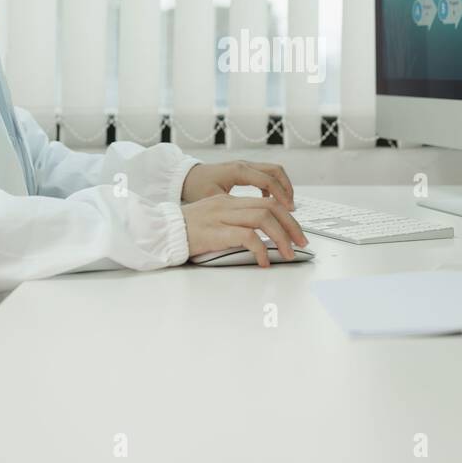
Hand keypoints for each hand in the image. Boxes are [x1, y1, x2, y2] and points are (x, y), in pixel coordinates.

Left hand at [181, 160, 295, 210]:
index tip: (289, 210)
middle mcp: (244, 165)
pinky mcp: (243, 170)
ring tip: (287, 207)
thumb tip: (249, 226)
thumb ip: (232, 208)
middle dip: (288, 190)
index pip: (268, 180)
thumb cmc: (195, 188)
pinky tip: (271, 202)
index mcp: (238, 171)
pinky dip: (274, 186)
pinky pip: (266, 174)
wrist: (184, 177)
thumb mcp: (212, 200)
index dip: (281, 195)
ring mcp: (245, 166)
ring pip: (273, 171)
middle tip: (293, 210)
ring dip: (283, 187)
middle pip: (276, 172)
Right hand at [181, 194, 308, 267]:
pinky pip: (247, 237)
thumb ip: (233, 223)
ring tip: (288, 254)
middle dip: (292, 226)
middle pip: (271, 207)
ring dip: (281, 237)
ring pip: (264, 218)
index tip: (297, 233)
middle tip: (301, 243)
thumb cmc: (183, 231)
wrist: (159, 232)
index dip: (287, 217)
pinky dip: (261, 249)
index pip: (267, 203)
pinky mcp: (215, 232)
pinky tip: (264, 261)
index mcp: (228, 201)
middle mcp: (228, 205)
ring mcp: (222, 216)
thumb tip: (258, 239)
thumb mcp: (212, 220)